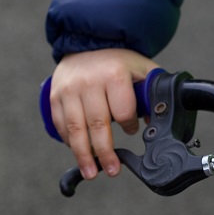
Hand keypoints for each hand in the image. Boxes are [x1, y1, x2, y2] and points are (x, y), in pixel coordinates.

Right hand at [49, 48, 158, 179]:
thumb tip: (155, 121)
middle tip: (113, 170)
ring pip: (75, 129)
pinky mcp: (55, 96)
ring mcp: (69, 90)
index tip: (132, 130)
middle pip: (98, 125)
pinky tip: (78, 153)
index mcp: (114, 75)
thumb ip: (151, 93)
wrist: (87, 42)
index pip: (123, 111)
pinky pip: (60, 125)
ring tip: (91, 172)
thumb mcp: (141, 69)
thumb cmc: (118, 61)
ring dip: (83, 155)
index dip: (130, 125)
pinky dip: (69, 141)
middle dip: (105, 152)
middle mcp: (89, 82)